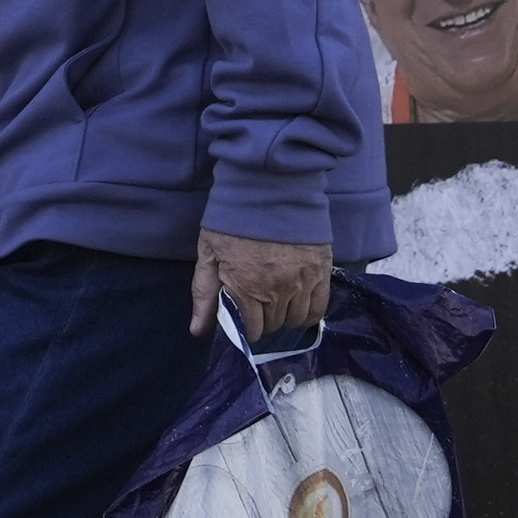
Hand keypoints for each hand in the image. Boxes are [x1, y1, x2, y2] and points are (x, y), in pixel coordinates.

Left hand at [194, 226, 332, 344]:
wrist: (267, 186)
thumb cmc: (233, 218)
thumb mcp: (209, 252)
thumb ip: (204, 294)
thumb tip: (197, 331)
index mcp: (246, 288)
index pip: (253, 330)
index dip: (247, 327)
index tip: (245, 316)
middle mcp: (277, 291)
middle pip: (275, 324)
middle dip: (265, 320)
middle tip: (260, 304)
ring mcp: (302, 281)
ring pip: (296, 319)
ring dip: (286, 316)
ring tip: (279, 302)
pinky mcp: (321, 270)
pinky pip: (319, 307)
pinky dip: (310, 312)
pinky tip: (301, 305)